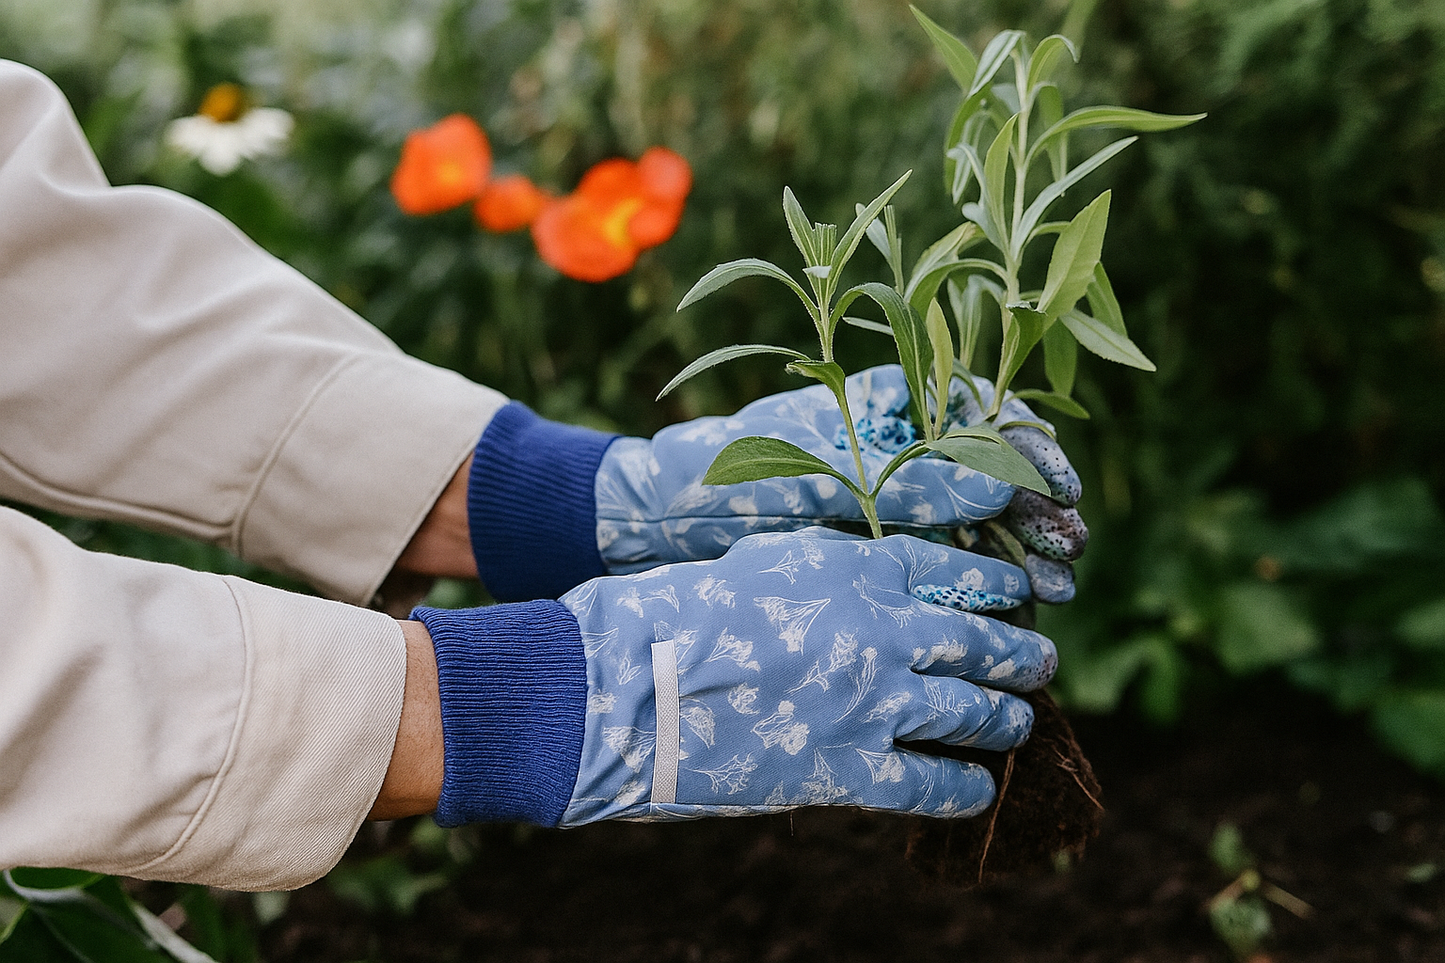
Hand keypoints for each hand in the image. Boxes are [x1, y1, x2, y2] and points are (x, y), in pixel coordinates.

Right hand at [414, 528, 1054, 826]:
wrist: (620, 683)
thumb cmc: (674, 609)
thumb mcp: (761, 561)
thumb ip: (828, 570)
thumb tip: (870, 583)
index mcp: (854, 568)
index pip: (957, 570)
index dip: (1000, 584)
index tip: (1019, 592)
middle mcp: (878, 631)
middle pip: (983, 642)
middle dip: (1023, 653)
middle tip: (1040, 658)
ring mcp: (868, 704)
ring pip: (974, 713)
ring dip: (1008, 718)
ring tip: (1021, 721)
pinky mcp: (843, 771)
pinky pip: (930, 785)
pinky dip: (963, 789)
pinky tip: (976, 791)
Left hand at [597, 364, 1085, 600]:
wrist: (661, 527)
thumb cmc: (729, 475)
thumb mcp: (821, 474)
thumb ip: (910, 480)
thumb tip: (1006, 482)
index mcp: (890, 401)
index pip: (984, 411)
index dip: (1030, 447)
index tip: (1058, 488)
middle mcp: (903, 447)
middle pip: (997, 472)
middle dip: (1038, 513)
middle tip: (1065, 554)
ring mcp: (896, 501)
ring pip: (981, 525)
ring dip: (1022, 557)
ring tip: (1051, 594)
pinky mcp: (883, 553)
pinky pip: (950, 567)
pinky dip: (984, 590)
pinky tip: (1015, 614)